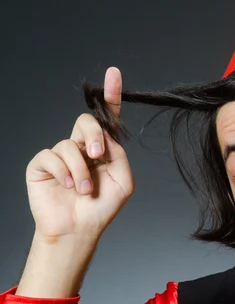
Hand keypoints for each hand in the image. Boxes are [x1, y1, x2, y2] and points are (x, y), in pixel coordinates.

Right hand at [25, 67, 134, 242]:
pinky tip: (67, 187)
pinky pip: (51, 156)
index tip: (114, 73)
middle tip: (97, 155)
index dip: (111, 95)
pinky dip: (63, 172)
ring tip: (84, 190)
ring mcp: (61, 155)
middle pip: (86, 122)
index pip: (108, 119)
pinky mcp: (42, 164)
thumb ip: (119, 154)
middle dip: (93, 135)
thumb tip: (106, 137)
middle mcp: (81, 148)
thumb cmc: (101, 208)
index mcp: (104, 150)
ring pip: (69, 144)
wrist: (78, 229)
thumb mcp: (123, 181)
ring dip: (80, 170)